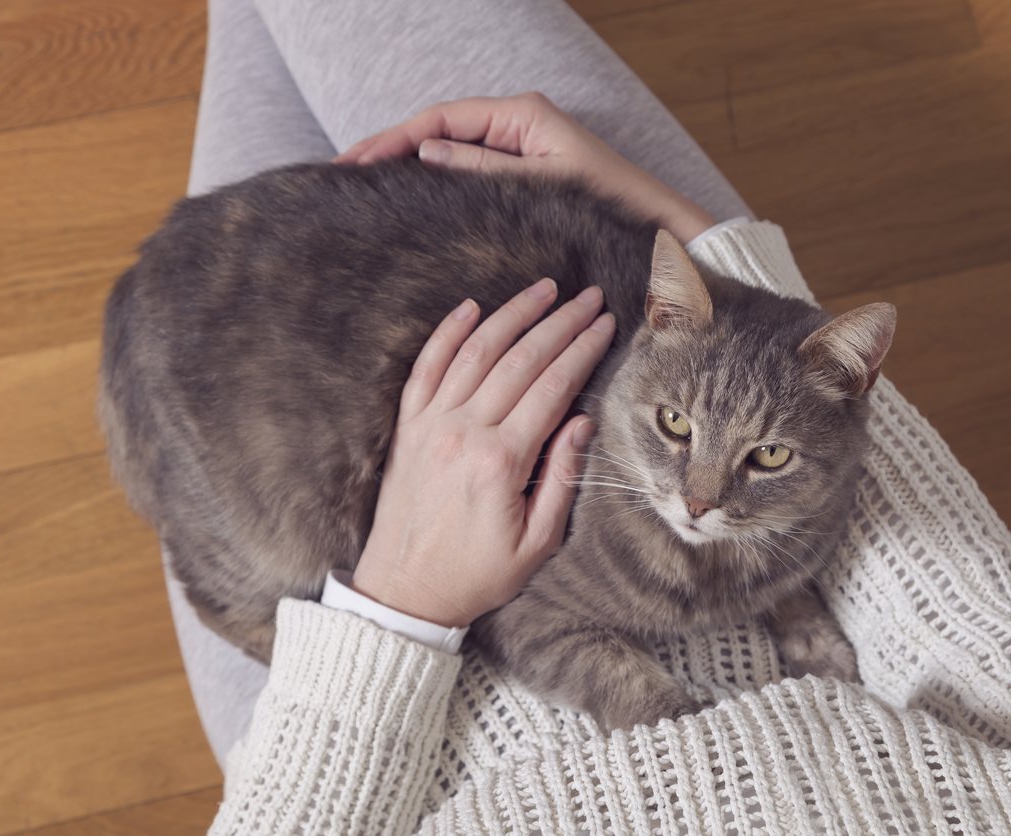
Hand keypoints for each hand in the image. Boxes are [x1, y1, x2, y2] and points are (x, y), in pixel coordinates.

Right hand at [334, 92, 716, 243]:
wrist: (653, 227)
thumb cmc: (609, 205)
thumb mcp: (540, 188)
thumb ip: (483, 171)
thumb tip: (426, 156)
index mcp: (522, 114)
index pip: (442, 120)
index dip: (395, 139)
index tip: (357, 161)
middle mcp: (517, 121)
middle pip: (439, 129)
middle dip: (392, 148)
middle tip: (346, 172)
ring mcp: (519, 144)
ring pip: (451, 148)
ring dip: (409, 163)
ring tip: (365, 184)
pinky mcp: (523, 168)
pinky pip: (470, 167)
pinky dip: (437, 178)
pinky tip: (410, 194)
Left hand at [350, 279, 614, 627]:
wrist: (404, 592)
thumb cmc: (476, 575)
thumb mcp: (536, 542)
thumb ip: (562, 479)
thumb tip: (582, 421)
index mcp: (501, 462)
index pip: (552, 387)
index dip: (583, 350)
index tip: (605, 324)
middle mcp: (463, 433)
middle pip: (520, 360)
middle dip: (560, 323)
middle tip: (589, 298)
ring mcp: (431, 426)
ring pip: (475, 352)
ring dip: (512, 315)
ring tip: (544, 289)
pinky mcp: (409, 429)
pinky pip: (426, 367)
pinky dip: (447, 333)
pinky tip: (470, 307)